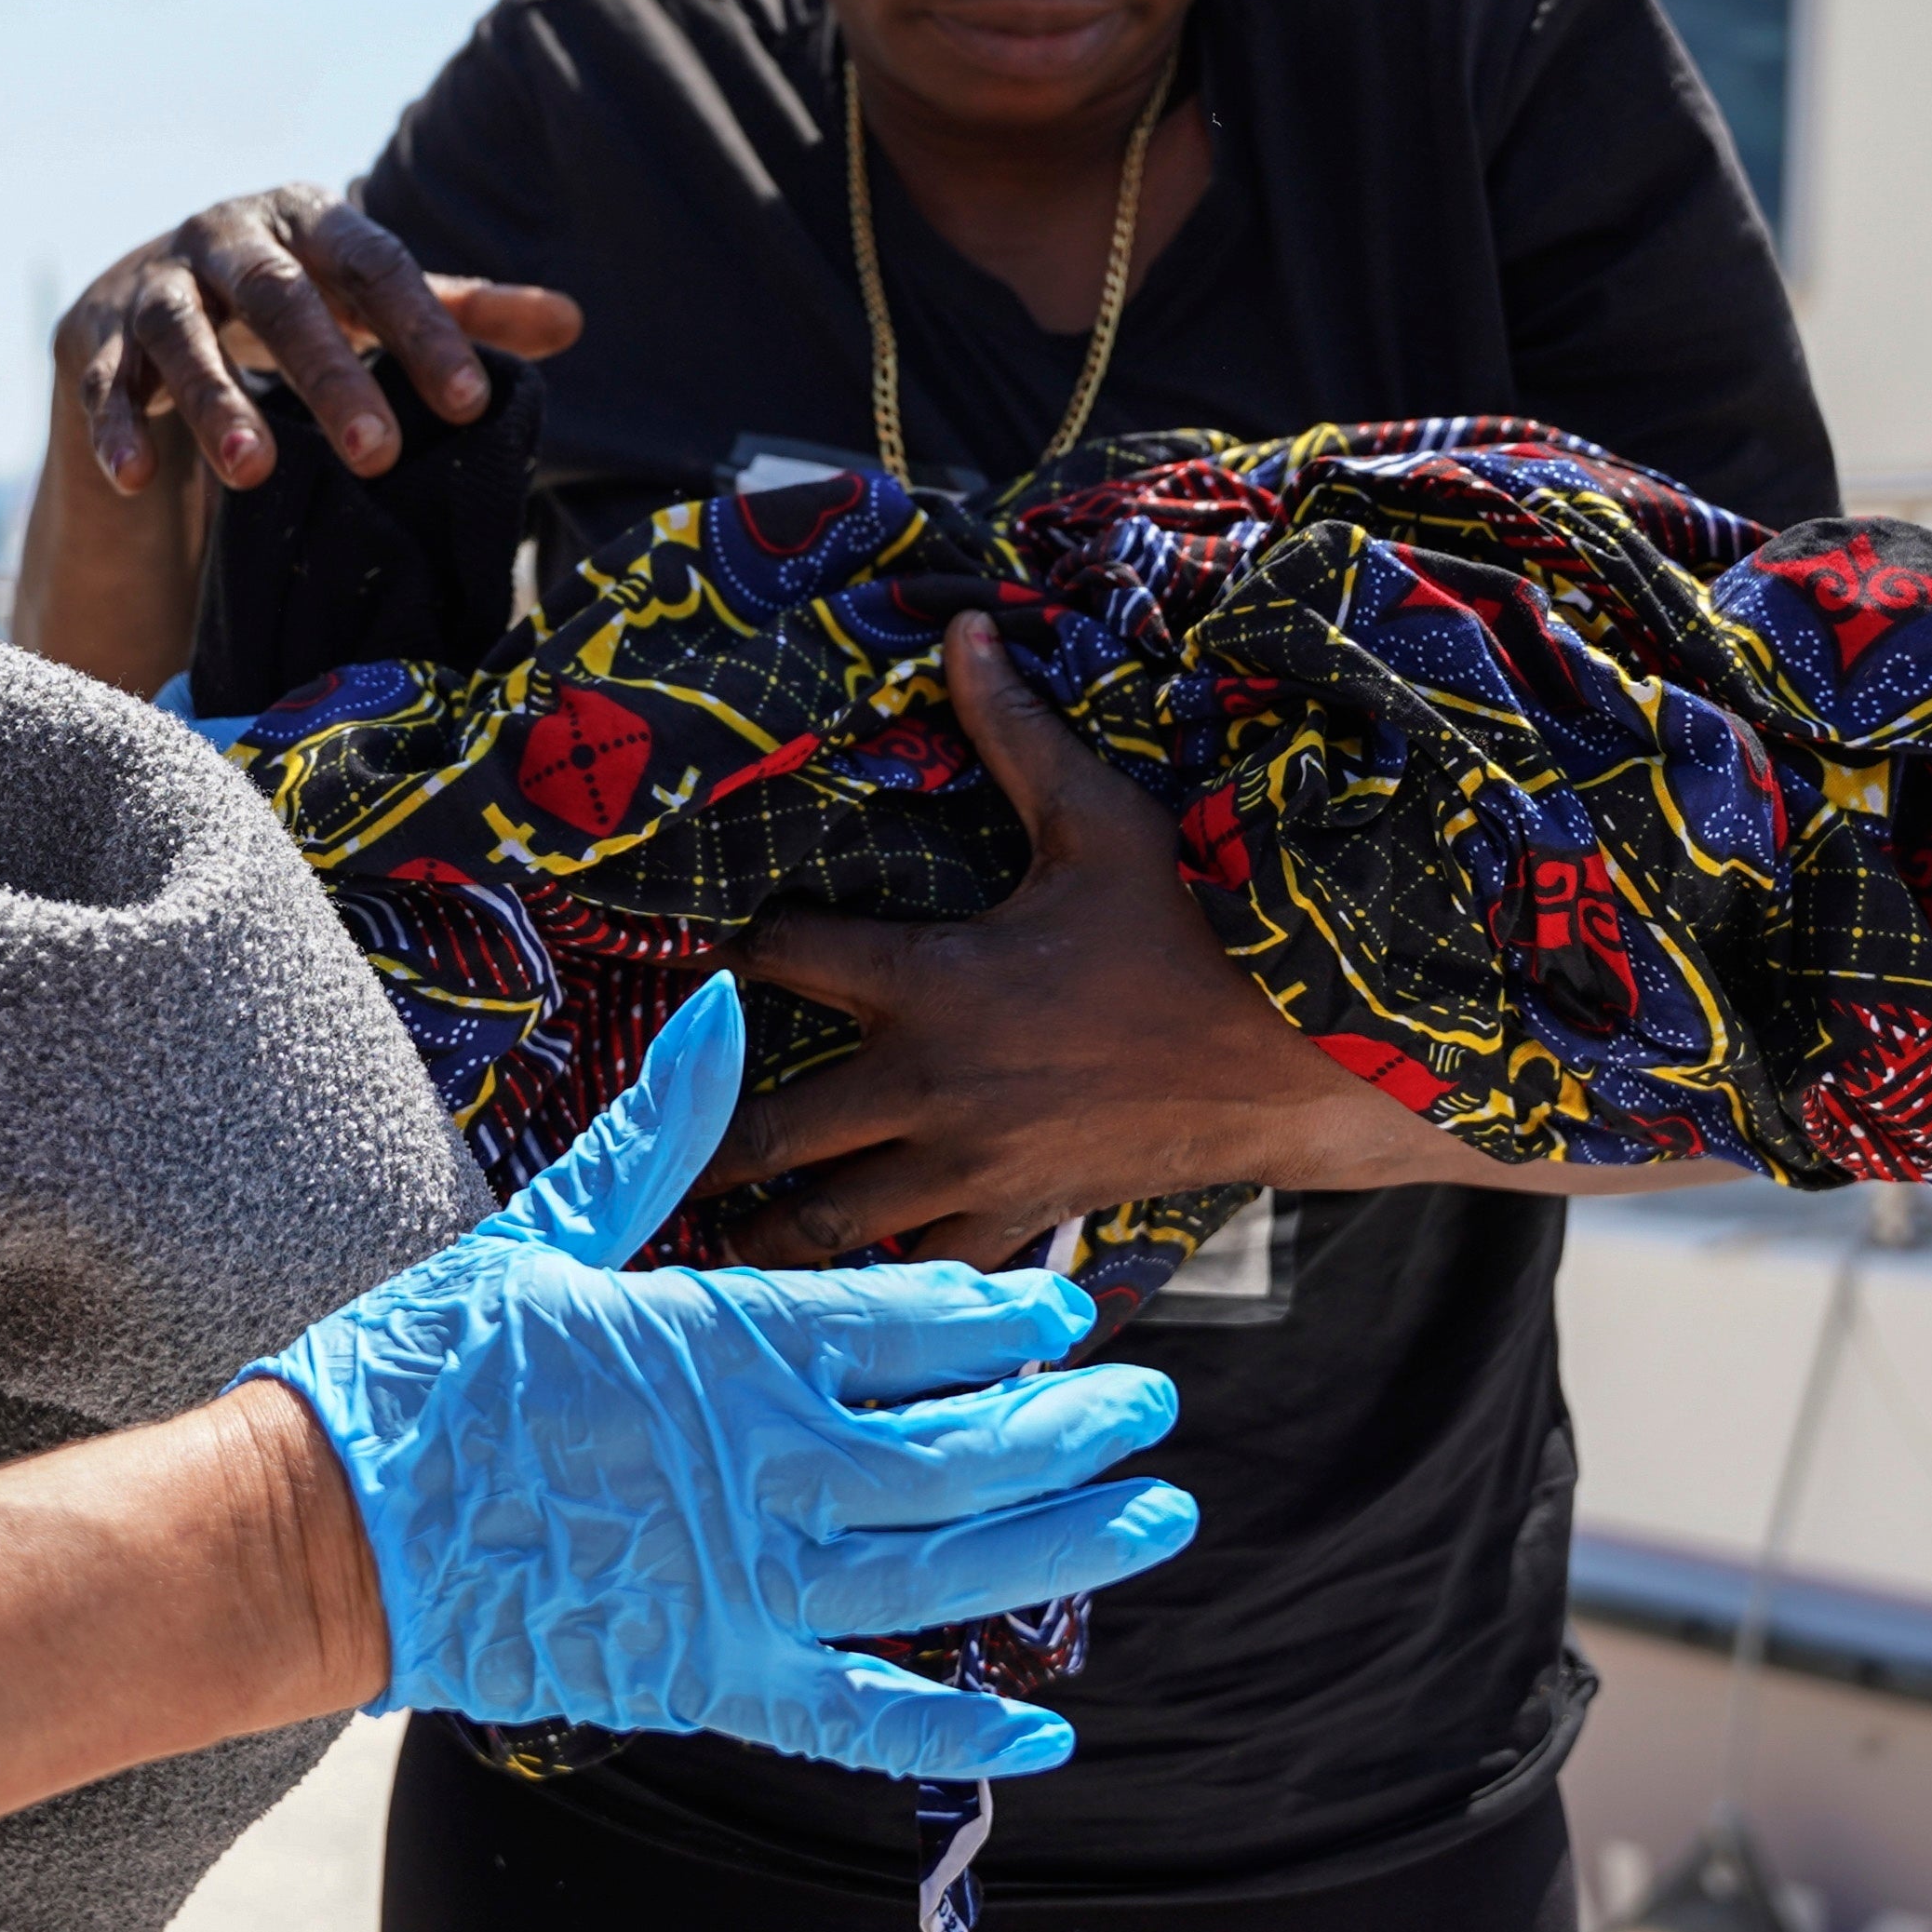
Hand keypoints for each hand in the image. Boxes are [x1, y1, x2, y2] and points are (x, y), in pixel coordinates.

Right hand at [58, 186, 580, 498]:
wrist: (153, 296)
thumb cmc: (293, 302)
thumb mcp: (370, 299)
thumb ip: (462, 310)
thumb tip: (573, 322)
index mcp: (308, 220)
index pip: (375, 266)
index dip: (423, 330)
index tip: (471, 403)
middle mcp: (226, 238)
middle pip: (279, 298)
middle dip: (329, 374)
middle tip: (379, 453)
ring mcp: (153, 284)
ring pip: (181, 334)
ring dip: (215, 401)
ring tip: (256, 472)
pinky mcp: (91, 338)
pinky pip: (100, 381)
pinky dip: (113, 426)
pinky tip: (136, 479)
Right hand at [247, 975, 1196, 1776]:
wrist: (322, 1532)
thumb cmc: (421, 1371)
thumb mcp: (544, 1229)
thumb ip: (660, 1133)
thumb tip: (726, 1004)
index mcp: (727, 1343)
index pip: (911, 1321)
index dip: (1005, 1320)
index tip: (1069, 1314)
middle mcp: (766, 1468)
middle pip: (963, 1447)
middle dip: (1072, 1426)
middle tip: (1150, 1405)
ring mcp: (749, 1587)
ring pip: (950, 1572)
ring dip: (1064, 1543)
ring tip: (1157, 1514)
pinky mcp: (713, 1682)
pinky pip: (864, 1717)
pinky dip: (958, 1728)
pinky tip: (1044, 1729)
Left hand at [700, 608, 1468, 1264]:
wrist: (1287, 1063)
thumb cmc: (1190, 934)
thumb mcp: (1100, 822)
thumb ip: (1015, 731)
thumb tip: (963, 627)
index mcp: (930, 981)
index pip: (784, 959)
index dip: (737, 949)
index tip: (710, 953)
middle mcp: (929, 1085)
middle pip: (771, 1130)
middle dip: (702, 1144)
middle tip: (645, 1158)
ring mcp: (968, 1166)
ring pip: (829, 1223)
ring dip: (764, 1235)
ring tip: (708, 1250)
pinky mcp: (1016, 1219)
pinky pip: (922, 1275)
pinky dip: (875, 1291)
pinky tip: (835, 1304)